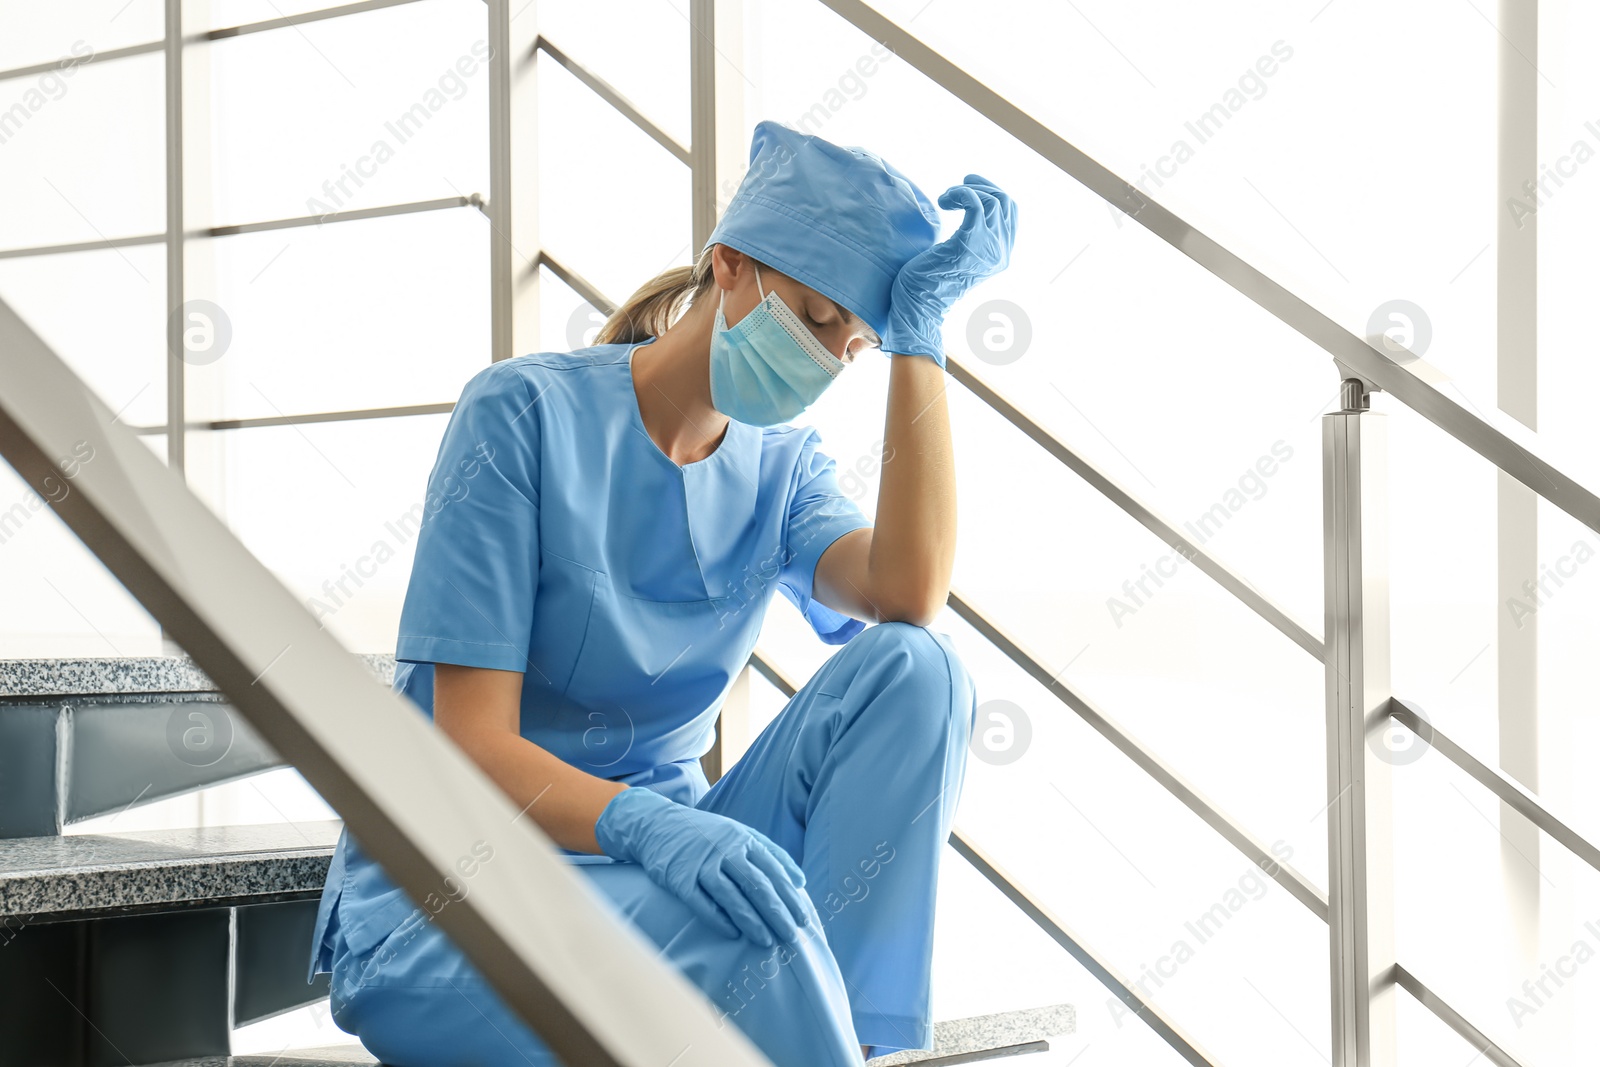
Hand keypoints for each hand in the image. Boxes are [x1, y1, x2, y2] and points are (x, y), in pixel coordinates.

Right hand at [594, 786, 811, 946]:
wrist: (657, 824)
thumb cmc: (707, 834)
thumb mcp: (740, 833)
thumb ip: (770, 853)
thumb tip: (800, 880)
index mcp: (744, 839)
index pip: (773, 870)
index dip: (789, 896)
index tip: (803, 918)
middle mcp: (725, 849)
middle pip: (757, 885)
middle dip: (777, 913)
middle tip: (792, 936)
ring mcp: (702, 864)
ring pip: (732, 896)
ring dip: (752, 921)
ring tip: (767, 941)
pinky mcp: (680, 879)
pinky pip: (702, 903)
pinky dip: (718, 919)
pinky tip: (733, 934)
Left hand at [881, 173, 1017, 366]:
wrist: (918, 307)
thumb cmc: (931, 282)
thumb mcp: (961, 257)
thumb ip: (974, 239)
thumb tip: (972, 208)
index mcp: (1002, 256)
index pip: (1011, 212)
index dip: (992, 192)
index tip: (969, 187)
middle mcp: (1001, 253)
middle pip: (1005, 202)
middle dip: (982, 186)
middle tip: (959, 186)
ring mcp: (987, 250)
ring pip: (993, 201)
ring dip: (966, 190)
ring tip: (946, 198)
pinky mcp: (968, 245)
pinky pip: (975, 204)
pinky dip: (960, 194)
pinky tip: (944, 202)